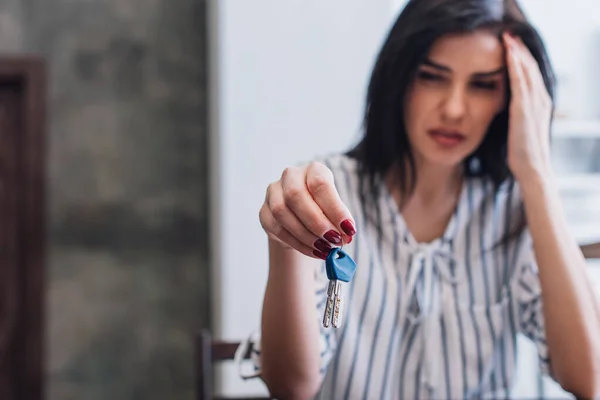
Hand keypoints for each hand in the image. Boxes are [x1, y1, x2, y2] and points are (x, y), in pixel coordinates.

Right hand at [259, 162, 356, 259]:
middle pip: (296, 195)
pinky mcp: (264, 212)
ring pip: (282, 212)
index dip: (334, 208)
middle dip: (317, 222)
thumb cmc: (323, 211)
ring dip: (306, 235)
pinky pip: (277, 228)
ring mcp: (273, 192)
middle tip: (334, 240)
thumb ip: (340, 221)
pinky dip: (297, 243)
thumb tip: (347, 236)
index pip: (320, 184)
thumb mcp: (336, 210)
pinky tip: (313, 251)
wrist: (302, 219)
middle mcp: (291, 176)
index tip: (348, 228)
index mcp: (313, 170)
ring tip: (324, 249)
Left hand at [503, 33, 552, 181]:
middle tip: (509, 37)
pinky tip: (509, 56)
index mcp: (540, 104)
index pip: (531, 76)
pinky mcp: (524, 110)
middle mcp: (540, 100)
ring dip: (517, 54)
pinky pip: (520, 83)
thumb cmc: (524, 153)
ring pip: (527, 72)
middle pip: (531, 68)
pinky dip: (516, 67)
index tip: (512, 47)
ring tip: (508, 39)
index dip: (522, 60)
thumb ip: (518, 116)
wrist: (533, 168)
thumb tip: (509, 111)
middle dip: (520, 51)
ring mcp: (534, 104)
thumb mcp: (521, 128)